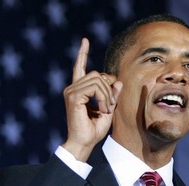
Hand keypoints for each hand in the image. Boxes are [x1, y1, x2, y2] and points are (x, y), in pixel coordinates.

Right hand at [61, 38, 122, 161]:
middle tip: (110, 106)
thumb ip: (112, 95)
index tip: (85, 40)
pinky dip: (103, 98)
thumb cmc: (93, 131)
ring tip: (106, 109)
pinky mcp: (73, 97)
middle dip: (108, 88)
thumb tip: (117, 81)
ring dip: (107, 95)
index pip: (79, 67)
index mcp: (78, 90)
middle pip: (97, 74)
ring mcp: (71, 92)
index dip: (82, 53)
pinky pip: (95, 88)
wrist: (84, 143)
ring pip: (97, 80)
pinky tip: (102, 109)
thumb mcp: (108, 110)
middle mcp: (72, 88)